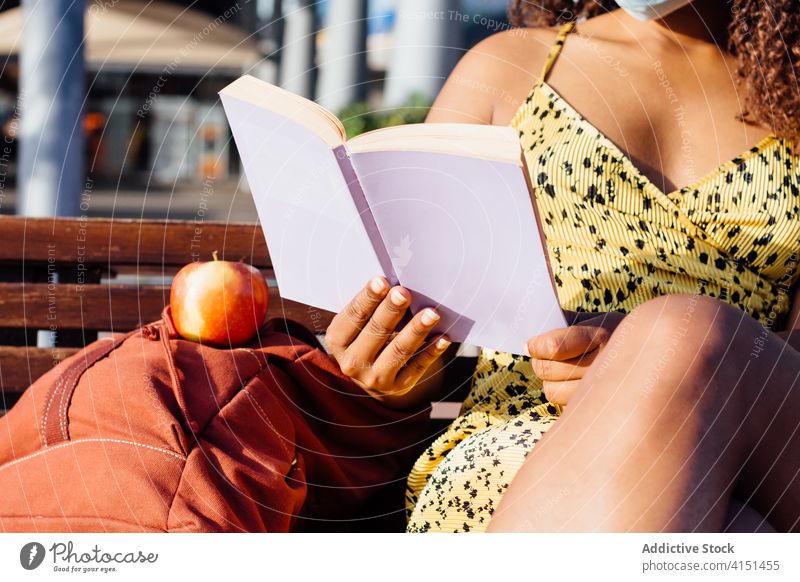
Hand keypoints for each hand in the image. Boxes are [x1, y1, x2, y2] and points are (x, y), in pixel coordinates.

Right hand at [326, 276, 450, 402]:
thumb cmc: (366, 336)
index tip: (382, 281)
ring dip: (417, 330)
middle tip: (405, 293)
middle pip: (376, 331)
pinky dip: (431, 351)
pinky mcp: (397, 387)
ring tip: (431, 313)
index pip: (354, 316)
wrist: (371, 374)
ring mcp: (374, 378)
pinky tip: (443, 338)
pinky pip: (417, 367)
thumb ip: (372, 307)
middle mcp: (352, 363)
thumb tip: (397, 286)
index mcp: (337, 341)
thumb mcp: (359, 324)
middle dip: (391, 310)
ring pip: (399, 350)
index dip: (368, 297)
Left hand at [527, 312, 624, 405]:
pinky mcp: (599, 407)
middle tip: (543, 356)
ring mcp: (603, 389)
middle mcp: (603, 363)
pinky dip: (562, 393)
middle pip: (548, 369)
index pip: (553, 347)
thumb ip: (565, 324)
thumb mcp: (595, 319)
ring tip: (559, 370)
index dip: (537, 346)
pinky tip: (571, 383)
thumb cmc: (613, 331)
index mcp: (599, 335)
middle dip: (539, 361)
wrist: (654, 353)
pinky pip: (564, 404)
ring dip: (550, 381)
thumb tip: (530, 338)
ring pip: (552, 390)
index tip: (532, 344)